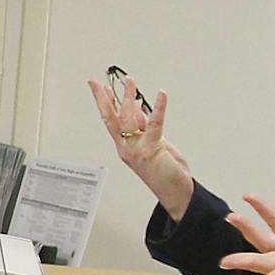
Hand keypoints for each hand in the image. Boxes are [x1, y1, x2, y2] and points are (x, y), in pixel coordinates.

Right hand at [88, 74, 193, 222]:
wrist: (175, 193)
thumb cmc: (167, 173)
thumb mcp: (154, 146)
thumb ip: (146, 130)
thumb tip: (141, 112)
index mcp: (125, 147)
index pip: (111, 120)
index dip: (104, 103)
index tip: (99, 88)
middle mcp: (127, 147)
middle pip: (112, 118)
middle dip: (103, 98)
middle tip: (98, 82)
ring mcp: (137, 149)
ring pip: (129, 118)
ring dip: (129, 98)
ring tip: (130, 82)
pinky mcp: (151, 149)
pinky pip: (154, 124)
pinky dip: (158, 108)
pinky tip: (161, 95)